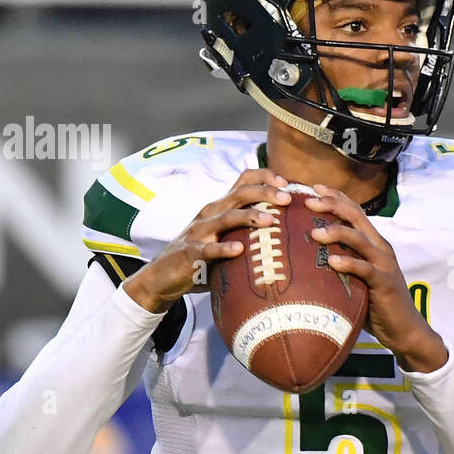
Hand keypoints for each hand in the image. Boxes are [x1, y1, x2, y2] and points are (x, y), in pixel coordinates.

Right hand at [124, 169, 292, 313]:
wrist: (163, 276)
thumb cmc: (204, 256)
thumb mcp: (227, 237)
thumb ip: (250, 232)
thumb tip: (290, 233)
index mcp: (222, 206)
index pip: (243, 181)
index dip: (265, 177)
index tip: (287, 183)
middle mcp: (212, 213)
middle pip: (240, 194)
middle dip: (265, 193)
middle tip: (287, 198)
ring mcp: (200, 231)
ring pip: (226, 217)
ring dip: (249, 216)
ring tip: (270, 220)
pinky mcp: (191, 252)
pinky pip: (209, 249)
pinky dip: (224, 248)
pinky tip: (239, 249)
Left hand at [305, 185, 448, 373]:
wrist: (404, 328)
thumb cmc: (375, 303)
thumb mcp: (356, 277)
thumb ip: (340, 262)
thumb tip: (305, 256)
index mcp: (373, 242)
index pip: (354, 211)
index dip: (335, 196)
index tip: (313, 187)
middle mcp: (380, 247)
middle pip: (355, 217)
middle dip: (331, 205)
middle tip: (308, 201)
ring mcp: (383, 264)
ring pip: (359, 239)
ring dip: (336, 232)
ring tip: (314, 233)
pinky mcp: (384, 283)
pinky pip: (365, 269)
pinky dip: (348, 263)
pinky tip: (332, 262)